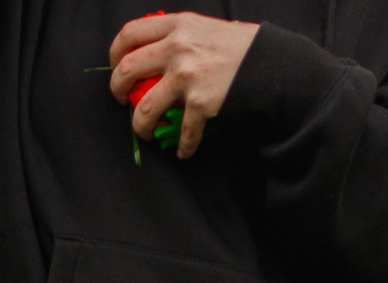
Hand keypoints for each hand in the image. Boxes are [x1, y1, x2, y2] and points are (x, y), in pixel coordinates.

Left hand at [108, 12, 258, 159]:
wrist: (272, 64)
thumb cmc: (244, 46)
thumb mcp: (207, 28)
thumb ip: (182, 36)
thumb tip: (161, 52)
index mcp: (177, 25)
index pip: (130, 33)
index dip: (116, 52)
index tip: (116, 65)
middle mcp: (176, 48)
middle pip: (127, 69)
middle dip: (117, 89)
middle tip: (121, 99)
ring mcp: (186, 76)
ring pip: (145, 108)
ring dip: (140, 125)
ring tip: (144, 132)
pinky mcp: (200, 102)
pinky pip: (184, 131)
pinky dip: (183, 146)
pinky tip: (184, 151)